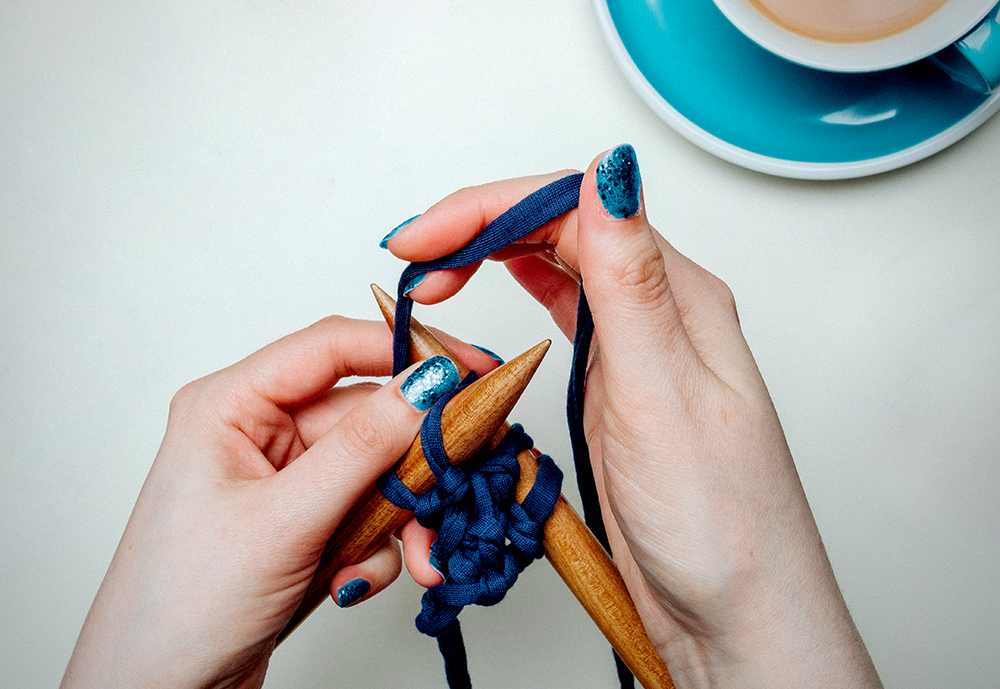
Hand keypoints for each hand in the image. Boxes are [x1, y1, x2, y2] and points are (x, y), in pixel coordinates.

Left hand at [61, 316, 492, 688]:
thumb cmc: (181, 606)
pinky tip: (356, 581)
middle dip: (417, 461)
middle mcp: (258, 431)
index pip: (332, 347)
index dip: (406, 348)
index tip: (471, 368)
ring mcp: (282, 479)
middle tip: (467, 476)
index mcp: (231, 404)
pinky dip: (380, 547)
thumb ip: (362, 448)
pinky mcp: (302, 521)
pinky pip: (366, 512)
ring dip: (404, 516)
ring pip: (376, 470)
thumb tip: (427, 385)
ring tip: (419, 559)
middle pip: (367, 416)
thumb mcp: (283, 520)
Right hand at [383, 146, 881, 687]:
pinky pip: (559, 320)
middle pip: (559, 230)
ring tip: (433, 274)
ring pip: (556, 270)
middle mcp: (659, 313)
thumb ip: (631, 281)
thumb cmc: (719, 522)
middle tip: (413, 257)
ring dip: (490, 257)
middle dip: (478, 228)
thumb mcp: (666, 393)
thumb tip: (614, 169)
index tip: (425, 238)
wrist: (735, 616)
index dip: (489, 210)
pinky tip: (490, 296)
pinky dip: (512, 301)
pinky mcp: (613, 391)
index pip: (574, 209)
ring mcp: (634, 353)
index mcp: (679, 295)